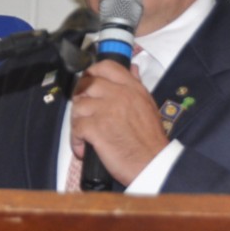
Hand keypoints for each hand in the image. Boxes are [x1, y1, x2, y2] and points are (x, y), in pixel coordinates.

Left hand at [70, 60, 168, 185]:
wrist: (153, 163)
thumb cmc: (151, 139)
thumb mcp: (148, 105)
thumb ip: (136, 85)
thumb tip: (132, 68)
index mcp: (132, 88)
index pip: (106, 67)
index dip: (92, 72)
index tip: (88, 83)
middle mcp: (119, 95)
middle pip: (86, 84)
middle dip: (80, 97)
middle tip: (83, 111)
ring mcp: (106, 110)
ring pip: (78, 106)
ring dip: (77, 121)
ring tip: (84, 133)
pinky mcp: (96, 128)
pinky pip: (76, 127)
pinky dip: (76, 140)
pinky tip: (83, 148)